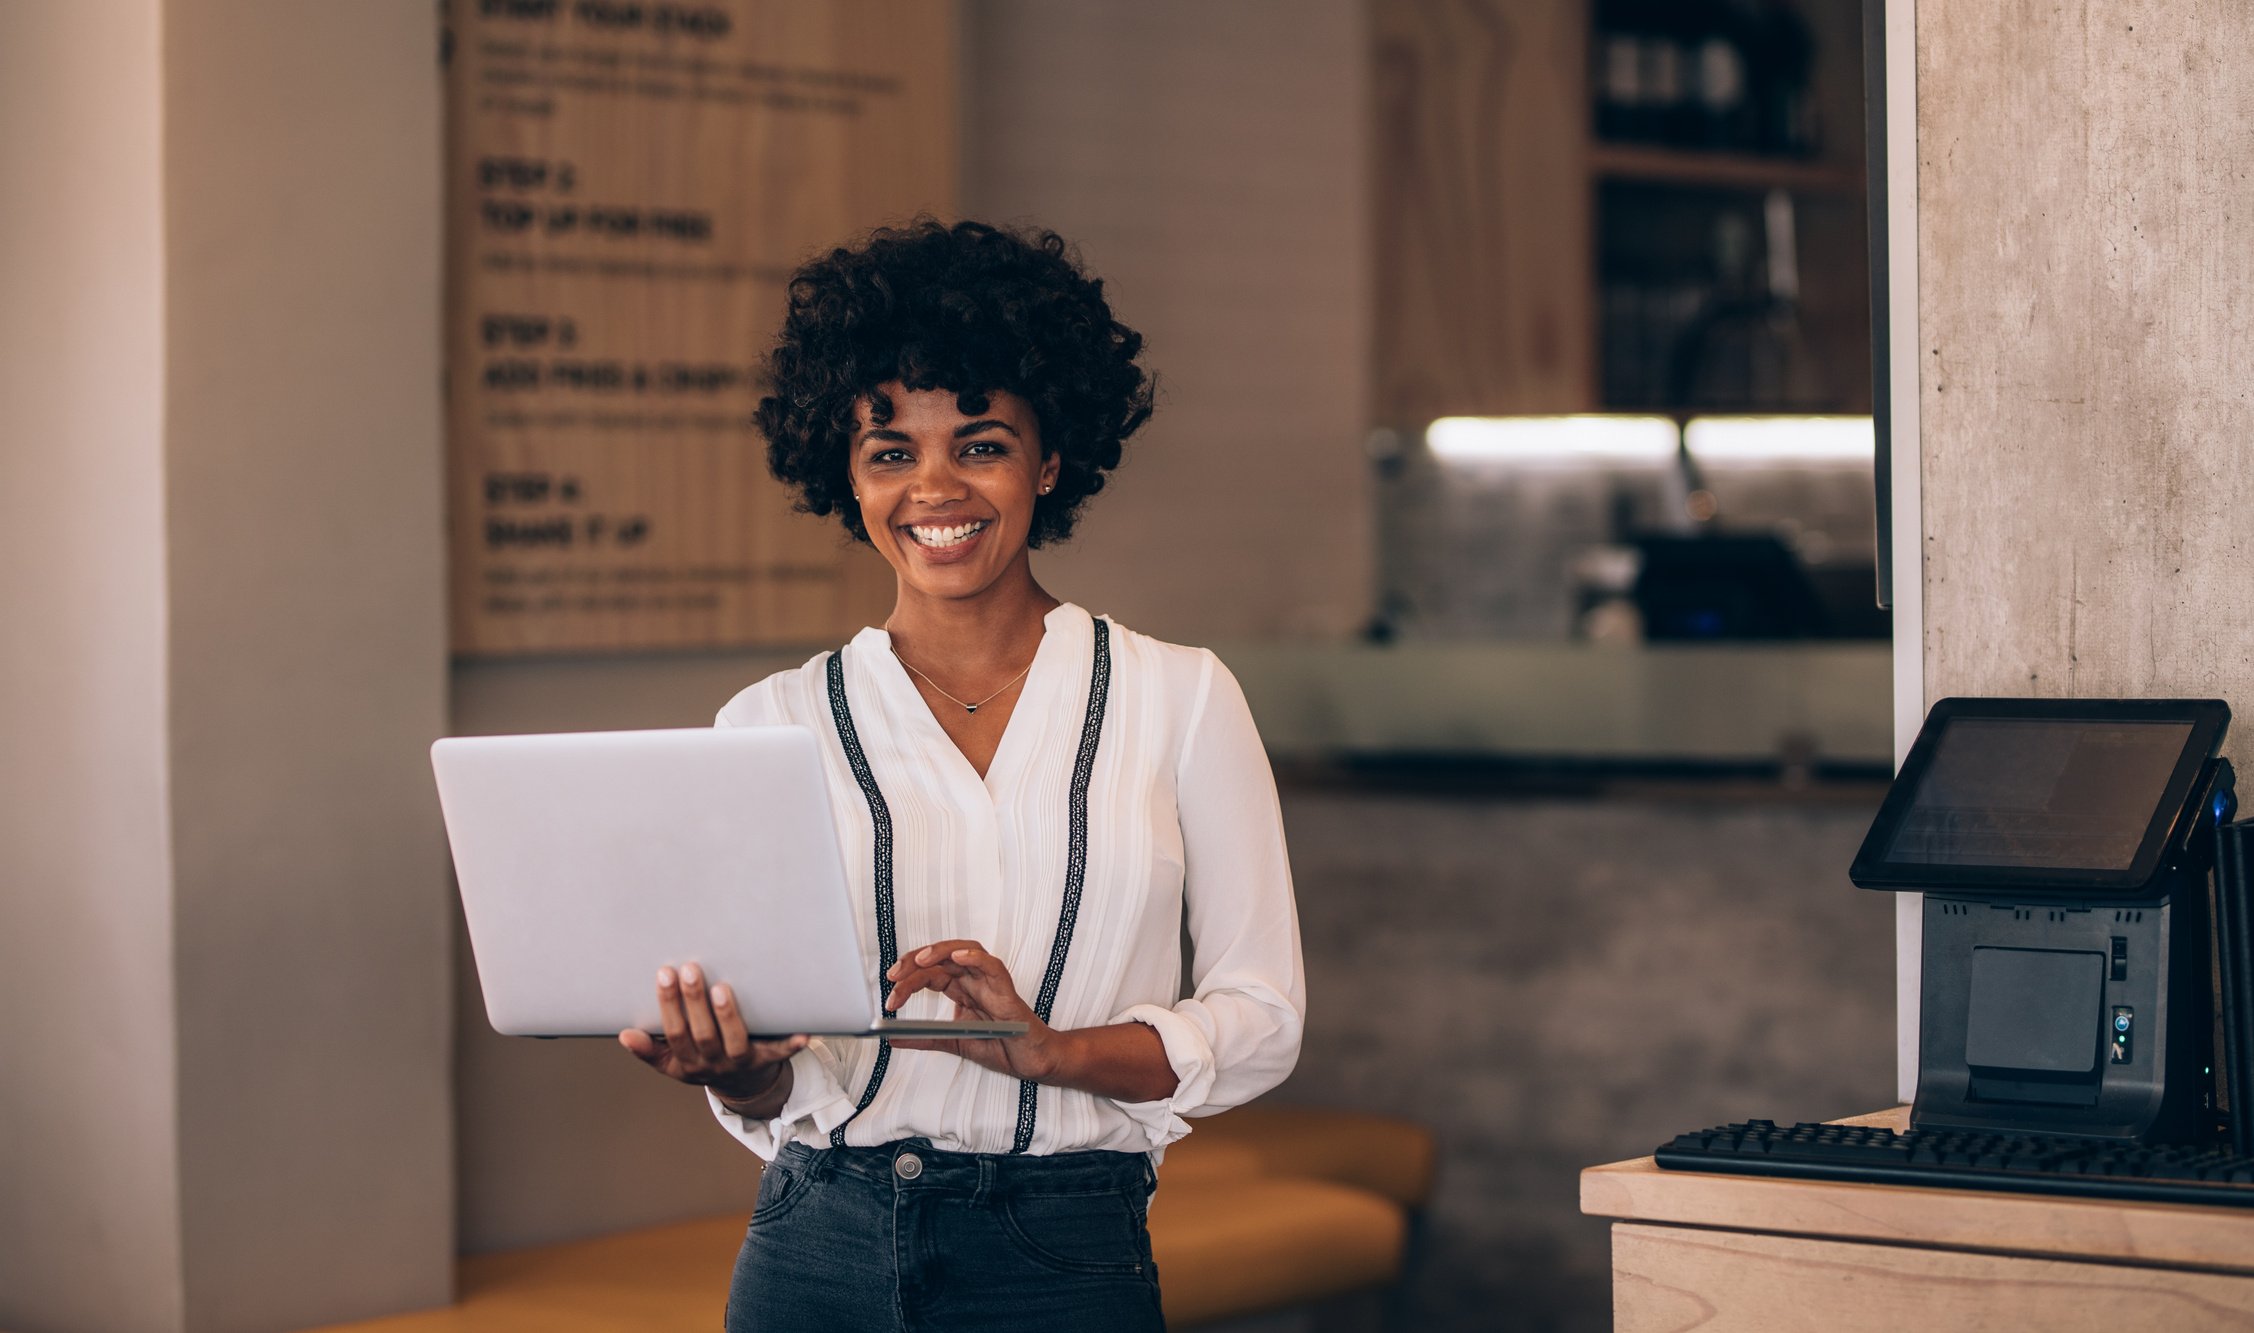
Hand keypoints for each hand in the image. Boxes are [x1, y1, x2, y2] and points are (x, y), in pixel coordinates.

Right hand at [619, 963, 806, 1109]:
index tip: (664, 973)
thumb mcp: (673, 1061)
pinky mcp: (769, 1059)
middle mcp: (715, 1063)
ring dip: (727, 1016)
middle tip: (690, 969)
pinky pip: (780, 1052)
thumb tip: (624, 1035)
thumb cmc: (704, 1061)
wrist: (744, 1086)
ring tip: (722, 988)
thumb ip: (650, 1049)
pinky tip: (801, 1032)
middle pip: (703, 1035)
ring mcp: (742, 1061)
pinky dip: (790, 1043)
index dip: (668, 1006)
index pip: (675, 1033)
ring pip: (734, 1041)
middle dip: (694, 1003)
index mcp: (688, 1062)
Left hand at [883, 940, 1063, 1081]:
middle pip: (942, 958)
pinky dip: (976, 957)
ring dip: (941, 951)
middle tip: (894, 975)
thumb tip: (890, 1037)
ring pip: (966, 951)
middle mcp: (974, 980)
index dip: (908, 977)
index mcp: (961, 989)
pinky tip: (959, 956)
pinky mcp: (1006, 991)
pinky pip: (992, 966)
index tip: (890, 992)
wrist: (1030, 1062)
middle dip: (915, 962)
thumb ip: (923, 1037)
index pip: (930, 972)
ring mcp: (990, 983)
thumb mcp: (952, 1042)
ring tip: (921, 960)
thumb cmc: (1000, 1047)